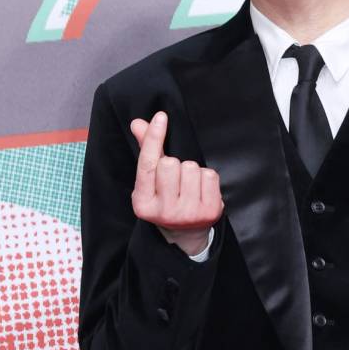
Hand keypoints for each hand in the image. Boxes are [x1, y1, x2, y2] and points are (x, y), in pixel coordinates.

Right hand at [129, 111, 223, 255]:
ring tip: (189, 186)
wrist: (185, 232)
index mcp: (143, 203)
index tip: (161, 117)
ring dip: (191, 170)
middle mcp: (164, 212)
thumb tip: (138, 123)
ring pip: (191, 167)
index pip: (148, 164)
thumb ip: (147, 151)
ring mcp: (188, 214)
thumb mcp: (151, 181)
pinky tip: (201, 190)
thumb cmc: (166, 199)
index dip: (154, 138)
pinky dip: (206, 177)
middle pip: (170, 163)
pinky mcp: (209, 212)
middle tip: (176, 179)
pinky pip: (209, 175)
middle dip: (175, 164)